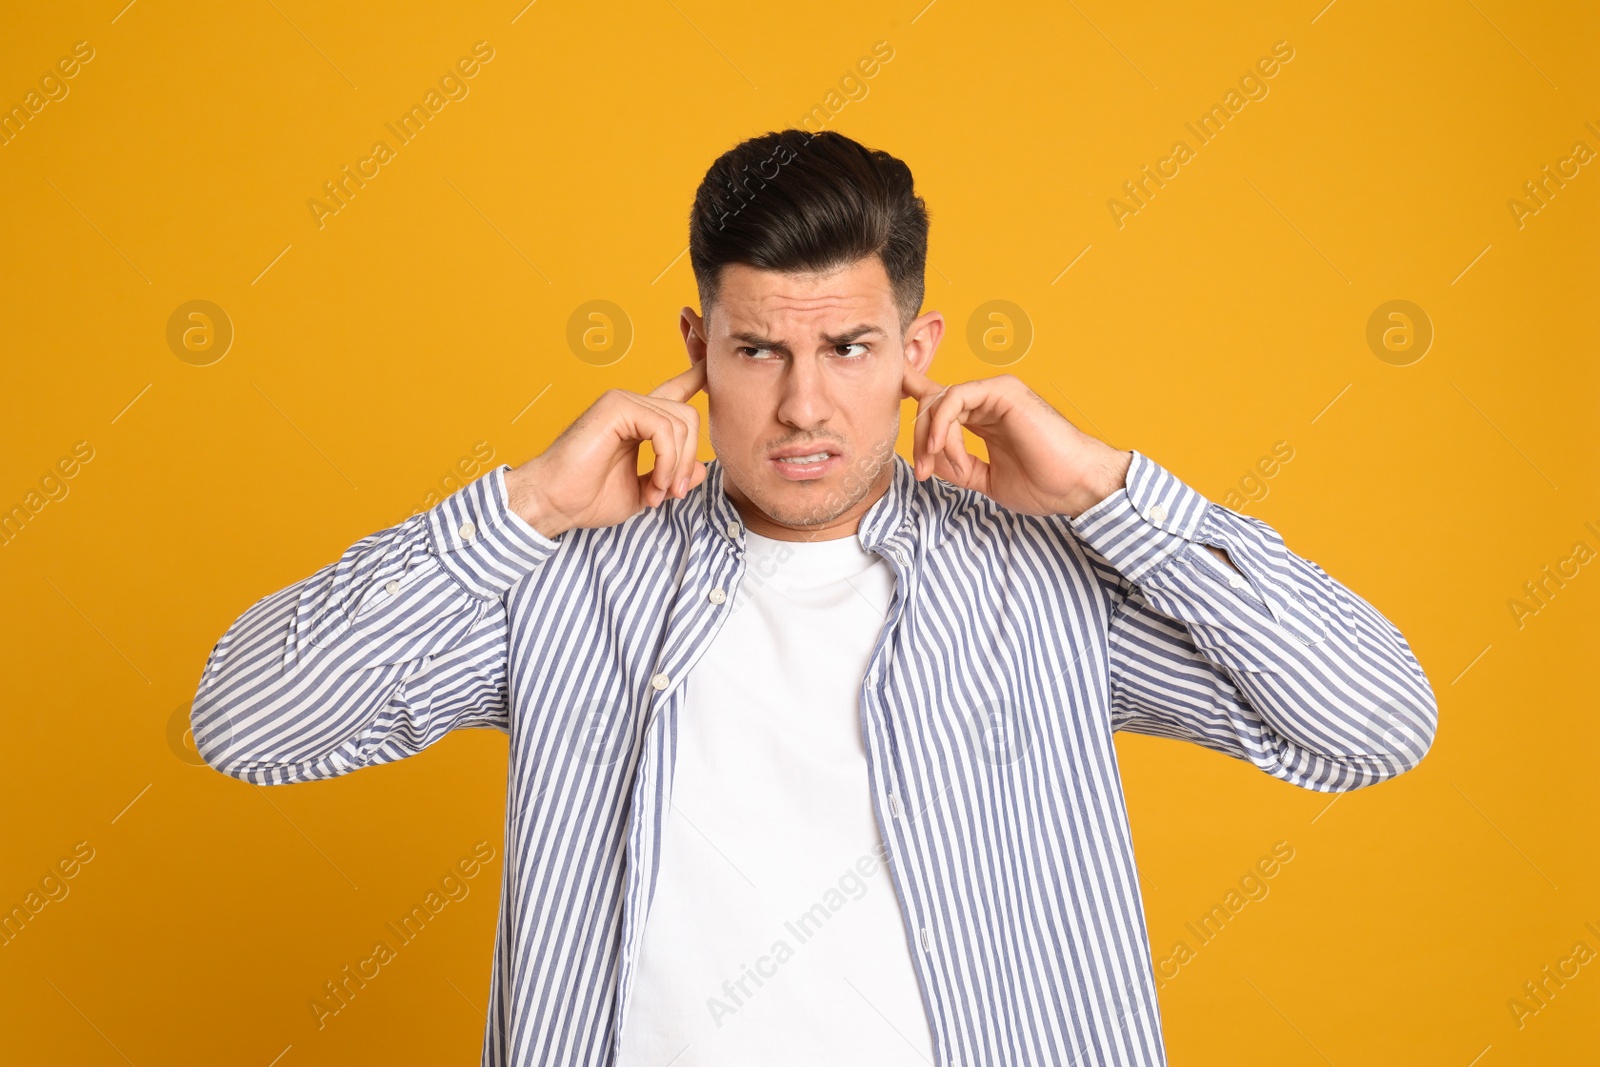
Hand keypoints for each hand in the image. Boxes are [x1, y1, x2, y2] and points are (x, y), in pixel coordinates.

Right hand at [504, 362, 707, 538]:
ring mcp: (623, 401)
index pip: (677, 388)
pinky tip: (654, 483)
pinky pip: (663, 428)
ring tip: (657, 492)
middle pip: (688, 415)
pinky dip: (667, 460)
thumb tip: (700, 468)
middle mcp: (632, 404)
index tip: (711, 359)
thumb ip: (672, 477)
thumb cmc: (587, 498)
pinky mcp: (616, 406)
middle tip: (672, 493)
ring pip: (680, 422)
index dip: (698, 373)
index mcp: (638, 419)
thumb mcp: (644, 491)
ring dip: (676, 465)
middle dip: (688, 459)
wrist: (553, 503)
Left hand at [902, 365, 1131, 518]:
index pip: (941, 399)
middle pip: (932, 403)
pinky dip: (943, 425)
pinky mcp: (1003, 391)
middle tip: (922, 470)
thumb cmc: (1044, 485)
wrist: (1076, 487)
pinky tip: (944, 449)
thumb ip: (957, 467)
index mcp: (984, 418)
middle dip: (919, 438)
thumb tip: (926, 460)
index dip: (912, 393)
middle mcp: (988, 400)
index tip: (887, 395)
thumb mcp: (986, 480)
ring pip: (940, 400)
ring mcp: (996, 392)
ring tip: (937, 467)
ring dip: (930, 437)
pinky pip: (955, 398)